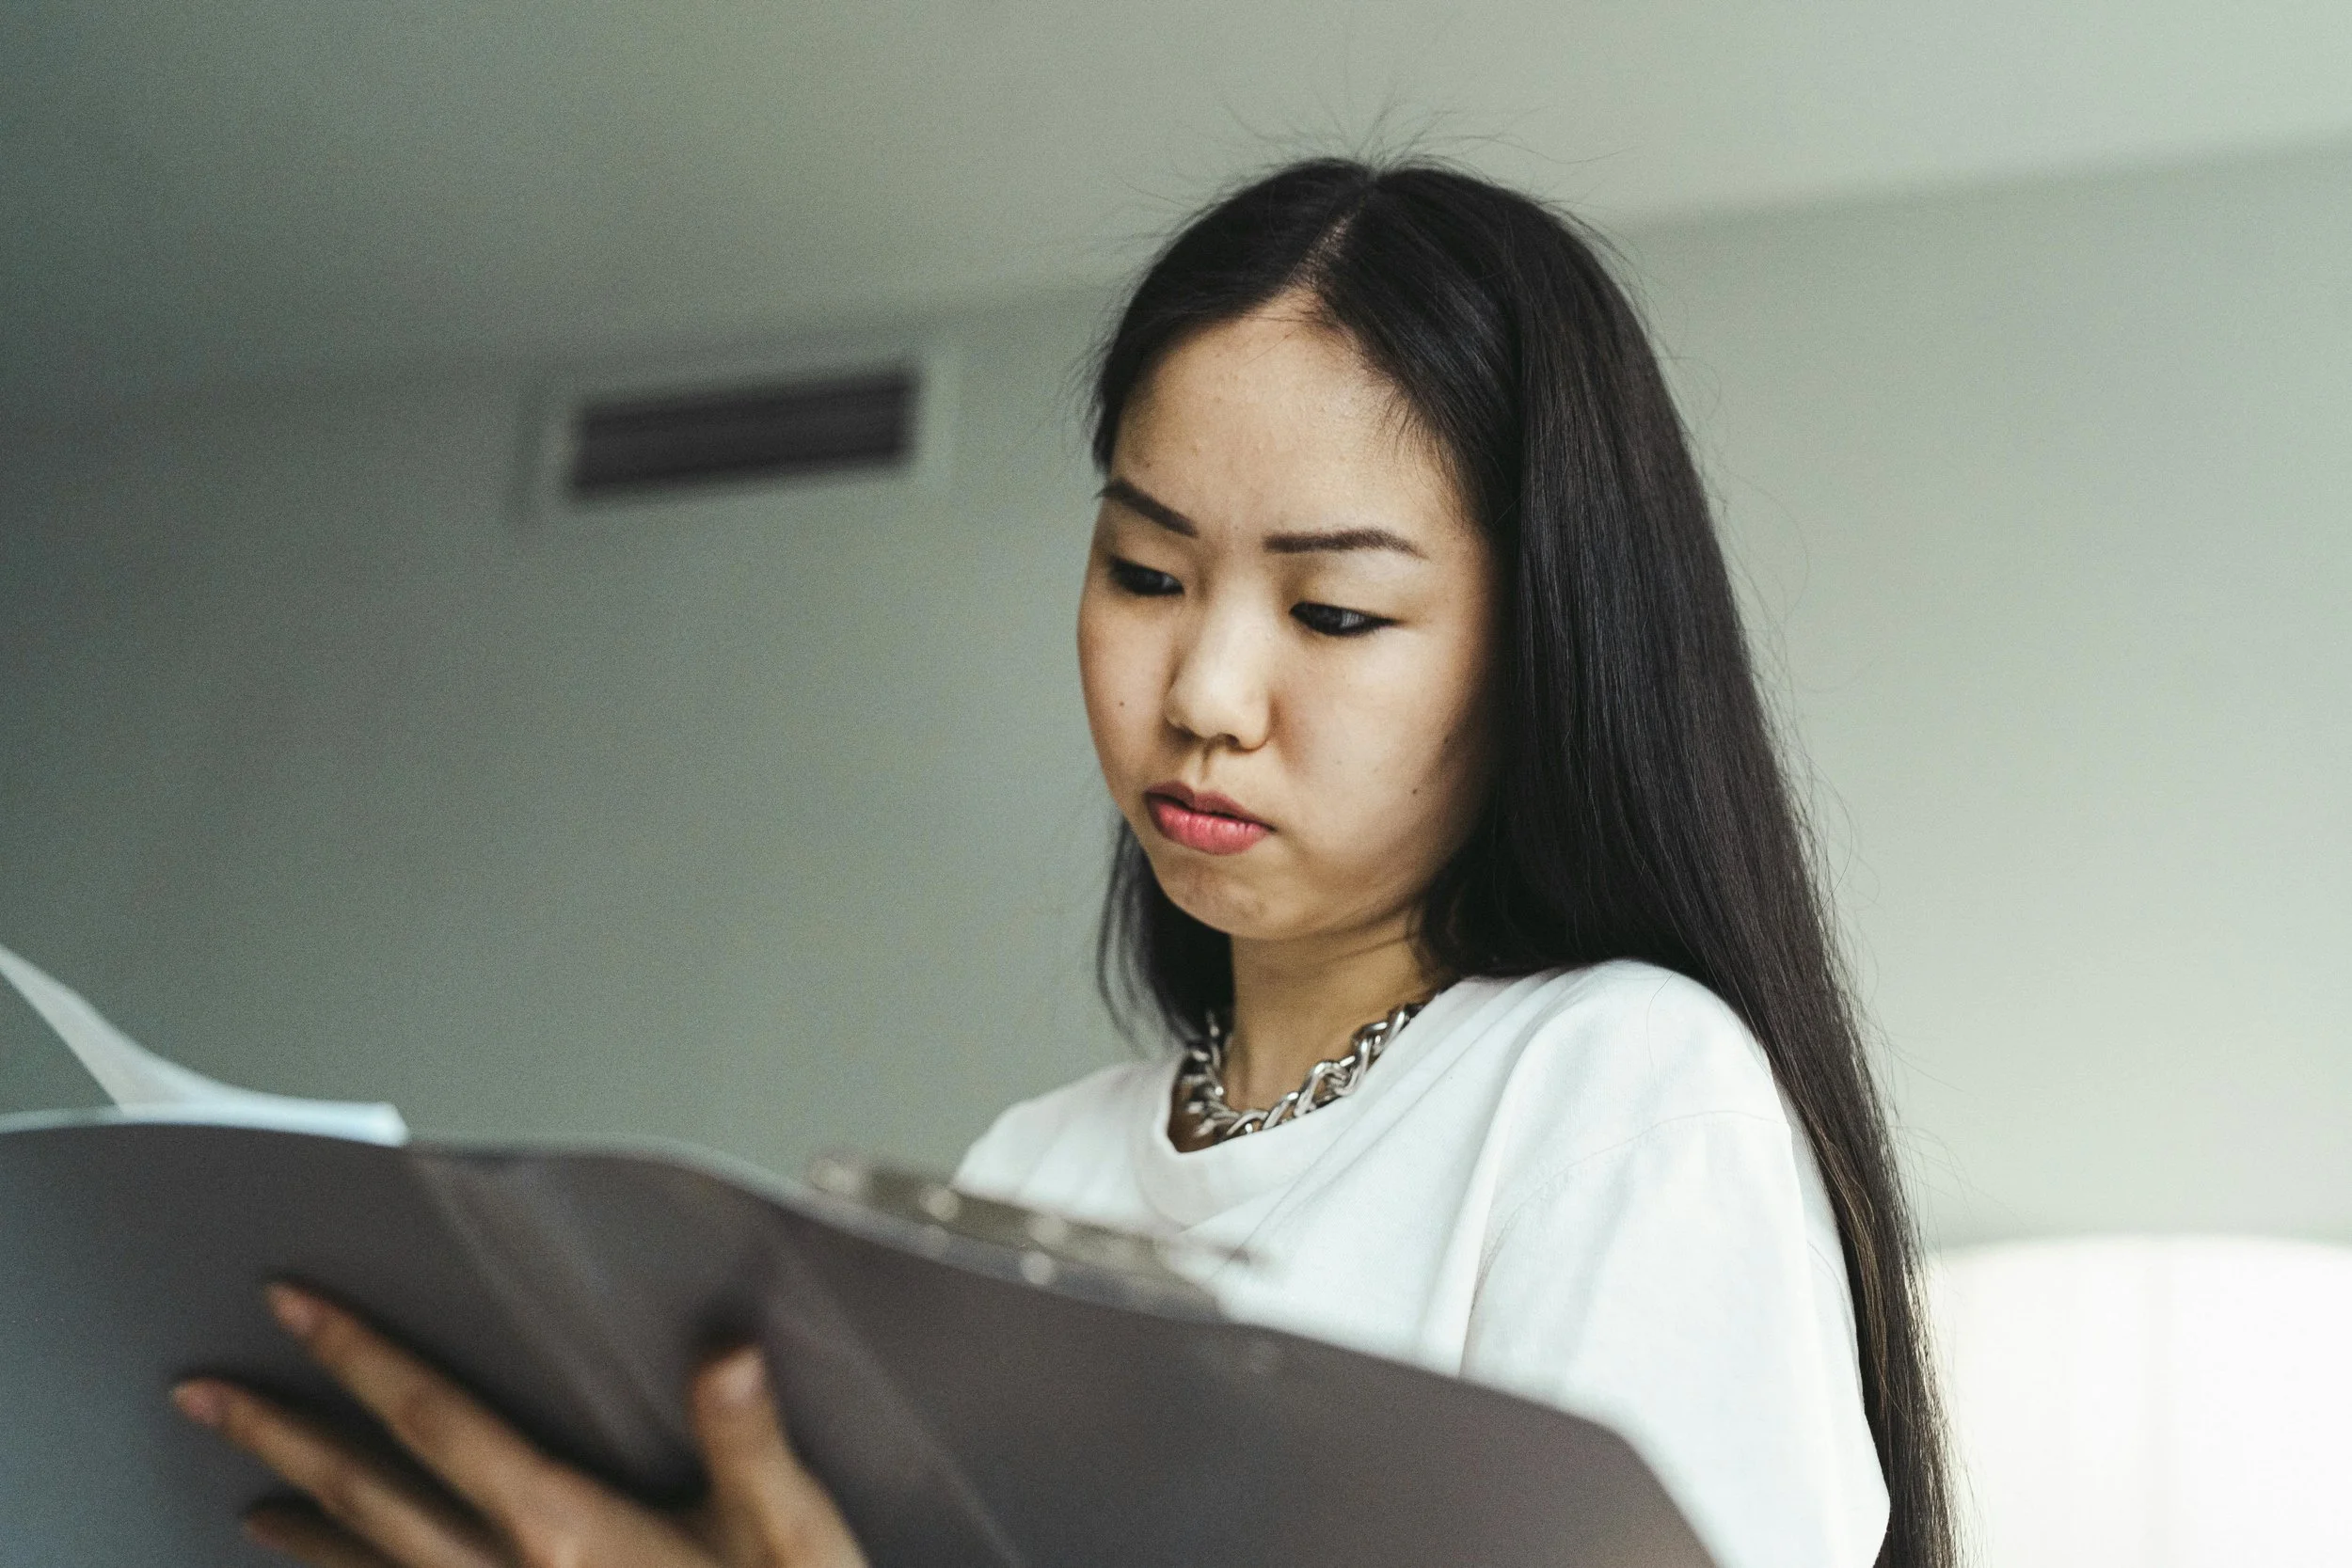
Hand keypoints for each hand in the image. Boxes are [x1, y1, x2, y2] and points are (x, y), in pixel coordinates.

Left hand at [171, 1283, 866, 1567]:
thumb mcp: (791, 1532)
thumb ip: (749, 1440)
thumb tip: (728, 1350)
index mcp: (568, 1532)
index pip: (438, 1423)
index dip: (362, 1358)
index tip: (298, 1308)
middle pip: (370, 1495)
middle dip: (283, 1436)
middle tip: (205, 1394)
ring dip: (300, 1525)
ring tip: (243, 1497)